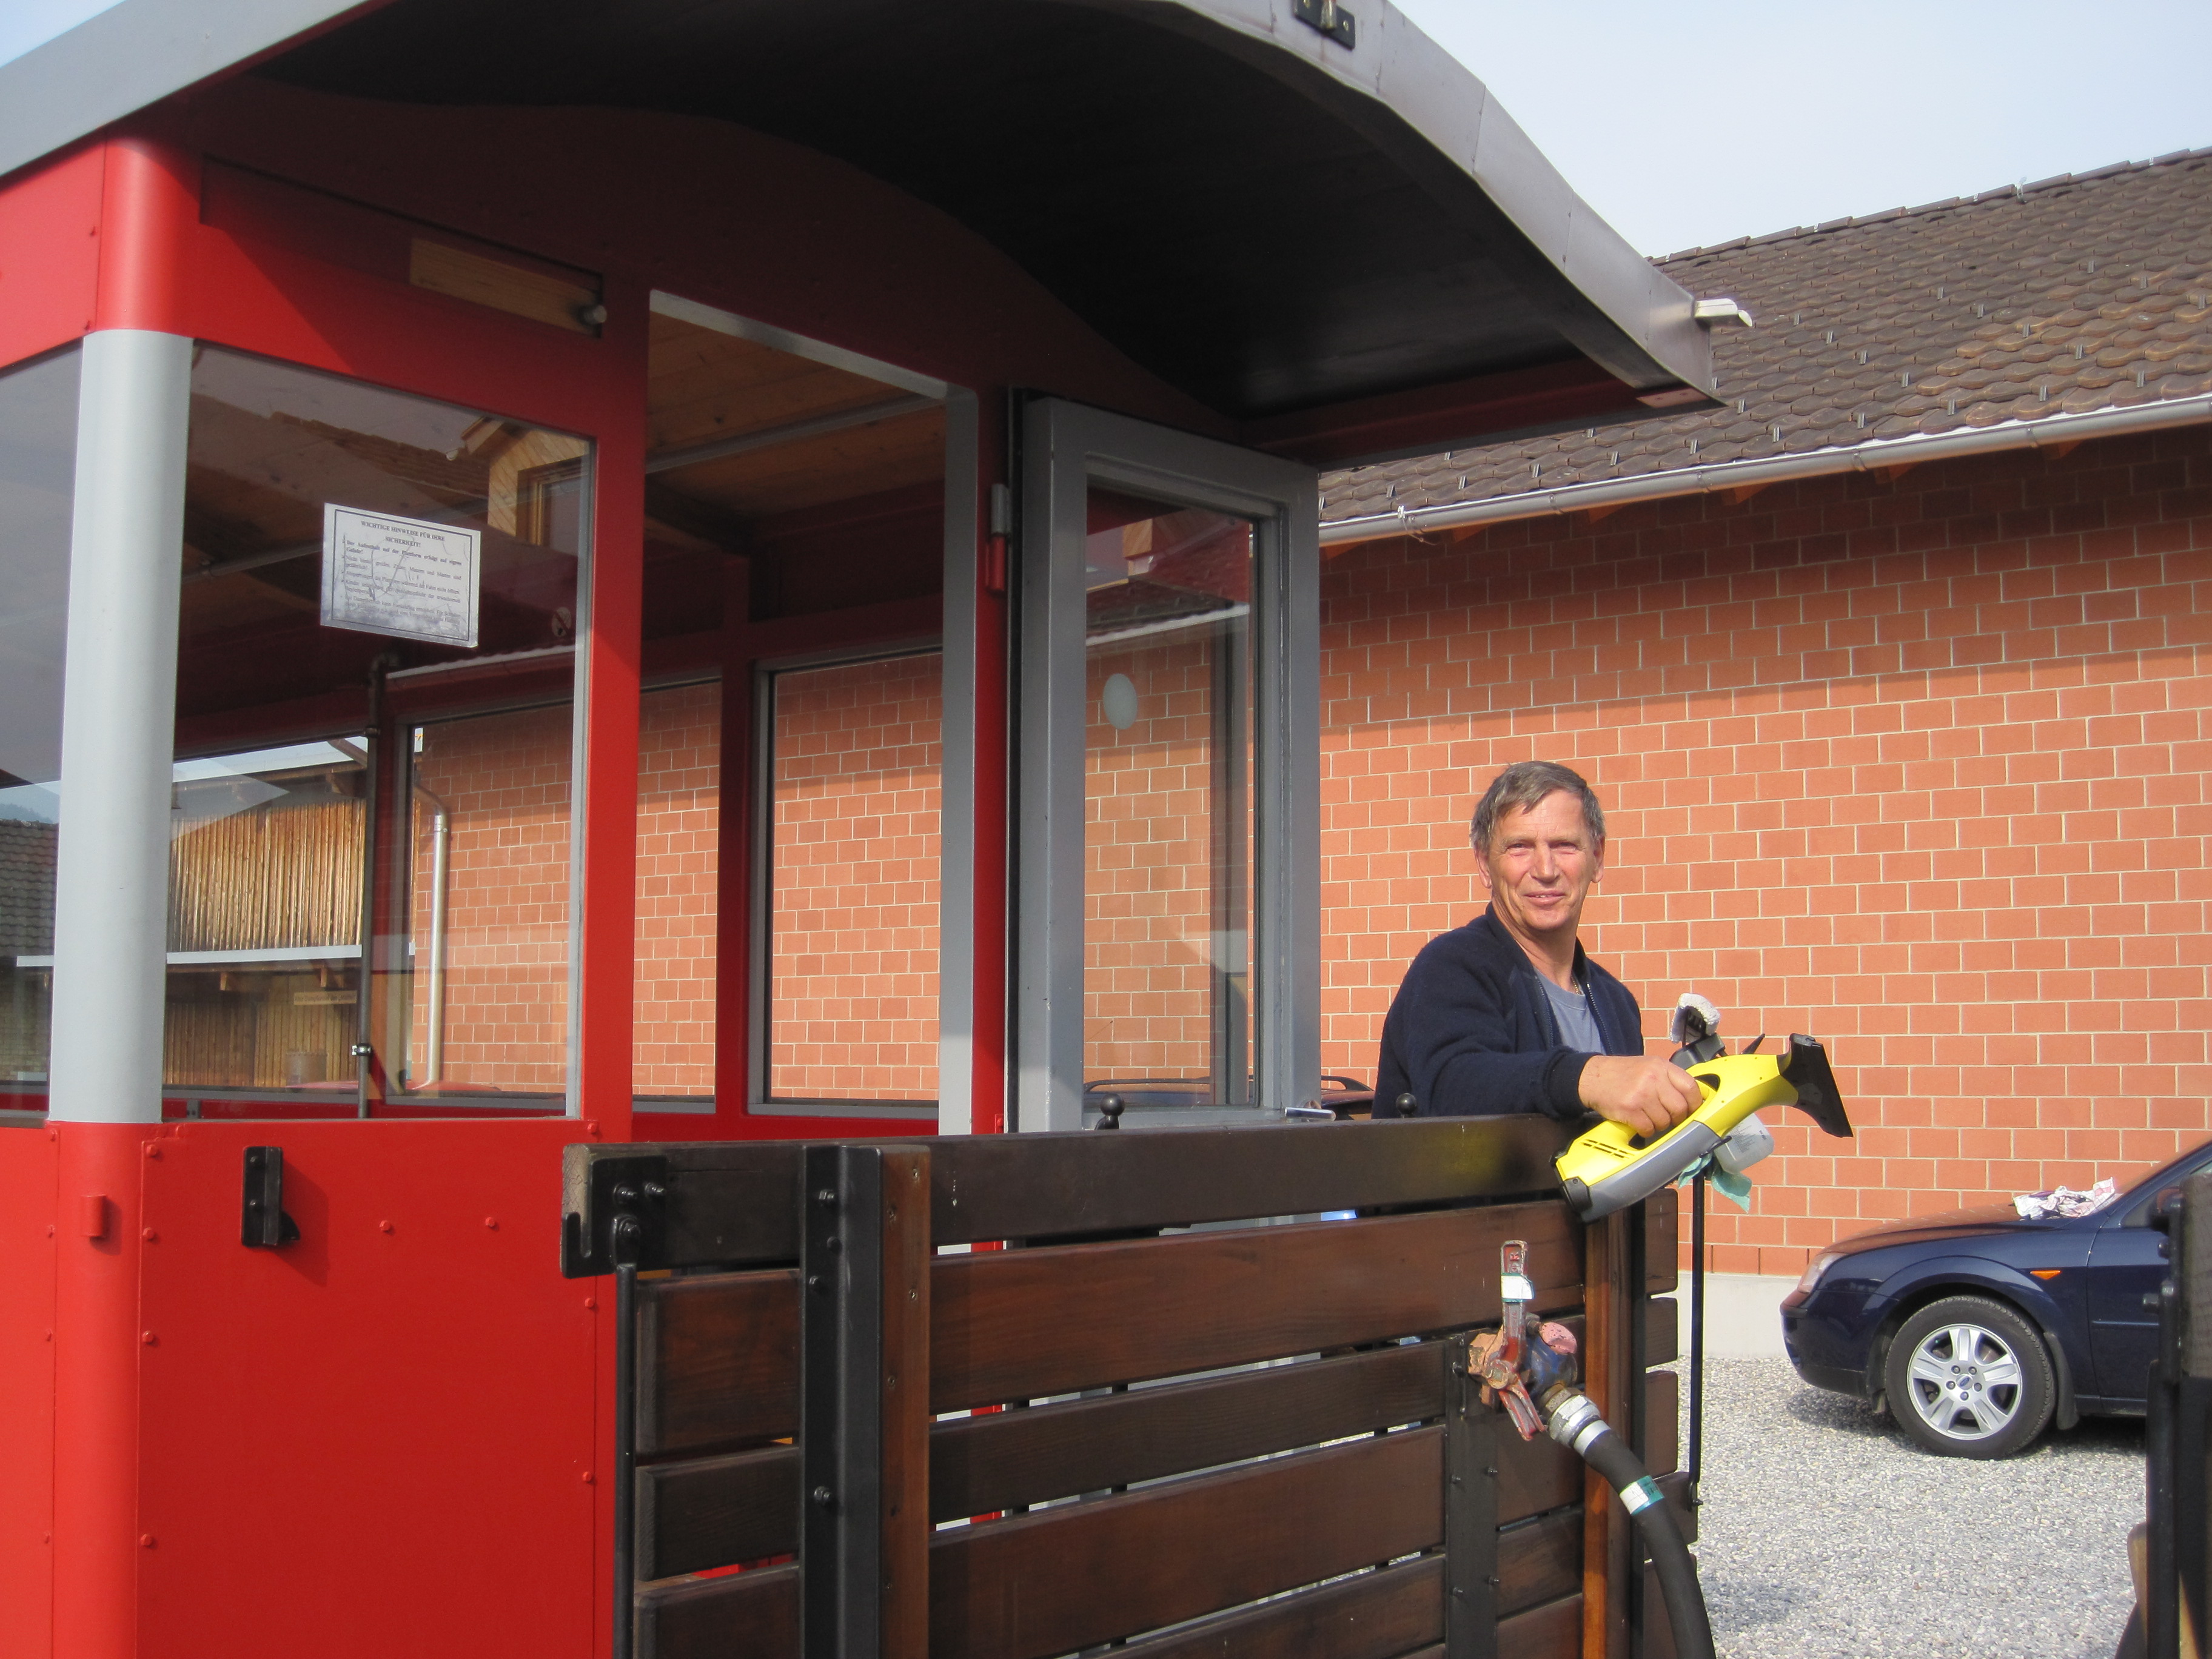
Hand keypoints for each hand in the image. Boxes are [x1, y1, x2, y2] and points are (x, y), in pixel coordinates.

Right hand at [1577, 1055, 1702, 1139]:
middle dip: (1676, 1118)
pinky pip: (1648, 1129)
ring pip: (1664, 1121)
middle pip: (1679, 1108)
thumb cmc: (1621, 1073)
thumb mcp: (1648, 1066)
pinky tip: (1639, 1122)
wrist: (1592, 1077)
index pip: (1690, 1087)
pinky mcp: (1629, 1109)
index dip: (1694, 1103)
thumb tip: (1692, 1098)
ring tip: (1648, 1117)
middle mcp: (1653, 1078)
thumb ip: (1669, 1079)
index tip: (1691, 1109)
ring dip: (1659, 1125)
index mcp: (1661, 1066)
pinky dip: (1646, 1130)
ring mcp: (1641, 1094)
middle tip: (1668, 1117)